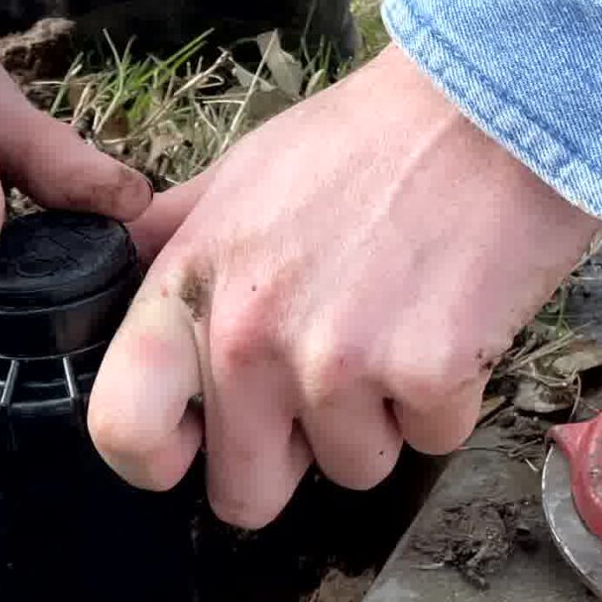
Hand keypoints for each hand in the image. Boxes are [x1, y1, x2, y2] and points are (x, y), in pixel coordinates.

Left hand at [86, 44, 599, 525]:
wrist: (492, 105)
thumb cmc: (365, 141)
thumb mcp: (237, 178)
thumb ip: (171, 243)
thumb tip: (110, 273)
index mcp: (190, 287)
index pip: (123, 428)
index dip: (155, 462)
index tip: (196, 446)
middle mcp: (250, 336)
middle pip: (245, 495)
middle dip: (290, 459)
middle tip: (326, 386)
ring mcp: (338, 361)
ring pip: (352, 469)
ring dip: (380, 421)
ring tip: (398, 325)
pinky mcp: (428, 374)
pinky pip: (433, 441)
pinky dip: (448, 399)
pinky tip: (451, 320)